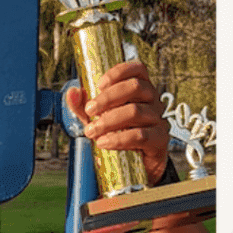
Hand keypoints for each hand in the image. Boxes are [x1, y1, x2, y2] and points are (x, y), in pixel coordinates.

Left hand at [64, 60, 168, 184]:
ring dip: (108, 121)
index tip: (99, 84)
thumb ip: (83, 106)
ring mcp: (158, 119)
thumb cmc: (118, 134)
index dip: (118, 72)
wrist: (136, 164)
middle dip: (108, 97)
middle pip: (135, 87)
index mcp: (140, 90)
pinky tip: (104, 142)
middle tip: (89, 110)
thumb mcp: (98, 118)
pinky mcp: (160, 140)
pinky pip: (141, 135)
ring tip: (91, 131)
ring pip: (135, 112)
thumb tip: (72, 92)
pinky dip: (119, 139)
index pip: (137, 69)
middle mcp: (152, 101)